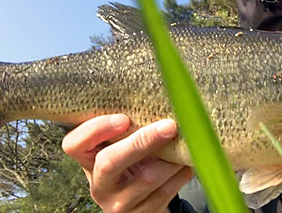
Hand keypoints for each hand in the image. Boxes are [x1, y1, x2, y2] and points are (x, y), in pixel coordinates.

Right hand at [62, 115, 193, 212]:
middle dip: (142, 141)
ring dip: (171, 157)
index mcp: (88, 160)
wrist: (145, 199)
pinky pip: (167, 191)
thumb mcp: (123, 144)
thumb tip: (160, 98)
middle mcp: (99, 184)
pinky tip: (190, 159)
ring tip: (187, 140)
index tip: (123, 118)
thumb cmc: (134, 160)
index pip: (74, 144)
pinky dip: (182, 171)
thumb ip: (130, 126)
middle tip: (169, 126)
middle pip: (110, 162)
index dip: (96, 129)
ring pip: (147, 177)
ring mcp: (119, 204)